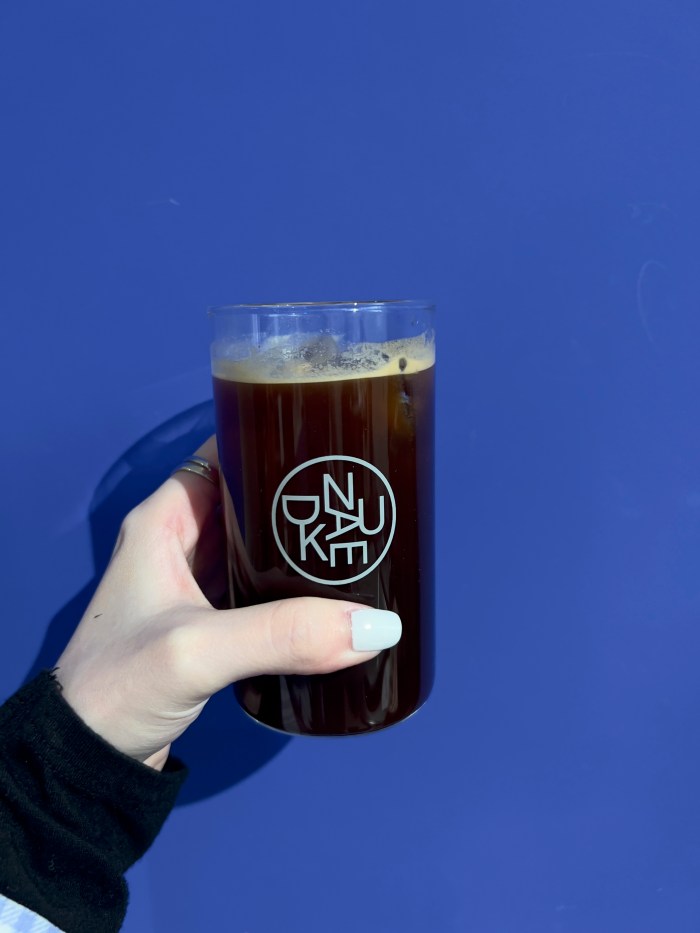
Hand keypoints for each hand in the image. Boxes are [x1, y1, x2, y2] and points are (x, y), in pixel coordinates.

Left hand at [55, 437, 400, 769]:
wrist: (85, 760)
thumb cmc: (118, 686)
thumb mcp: (198, 650)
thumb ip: (282, 635)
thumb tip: (376, 626)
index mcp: (164, 521)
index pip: (223, 456)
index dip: (272, 443)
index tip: (330, 444)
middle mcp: (179, 543)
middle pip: (249, 499)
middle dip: (299, 497)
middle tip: (362, 496)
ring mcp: (194, 586)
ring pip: (257, 545)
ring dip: (298, 544)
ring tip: (359, 537)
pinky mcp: (210, 624)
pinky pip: (259, 588)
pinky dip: (292, 586)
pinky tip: (332, 592)